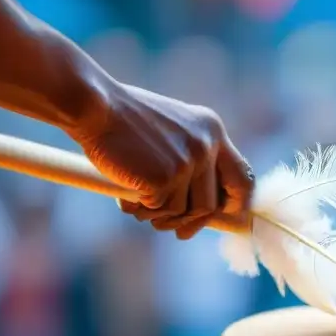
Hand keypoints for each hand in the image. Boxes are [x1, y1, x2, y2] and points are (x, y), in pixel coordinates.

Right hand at [71, 83, 253, 239]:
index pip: (242, 177)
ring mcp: (186, 162)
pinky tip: (123, 194)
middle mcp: (206, 146)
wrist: (94, 104)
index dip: (236, 202)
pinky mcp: (164, 178)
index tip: (223, 215)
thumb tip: (206, 210)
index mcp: (212, 130)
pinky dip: (138, 208)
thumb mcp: (173, 130)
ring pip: (180, 211)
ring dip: (159, 216)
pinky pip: (156, 209)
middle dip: (192, 222)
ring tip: (139, 205)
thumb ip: (193, 159)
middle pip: (209, 204)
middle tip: (178, 231)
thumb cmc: (124, 119)